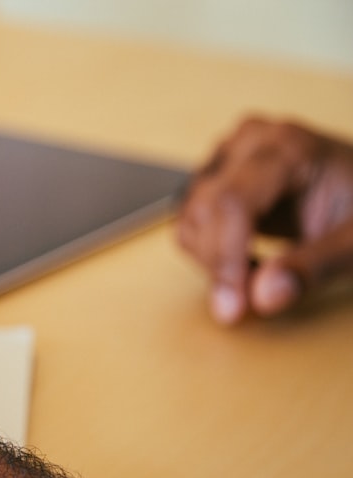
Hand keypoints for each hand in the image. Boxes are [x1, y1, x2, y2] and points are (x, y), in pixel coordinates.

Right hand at [178, 116, 352, 323]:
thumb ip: (313, 267)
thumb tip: (262, 297)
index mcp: (288, 148)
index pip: (232, 203)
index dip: (226, 259)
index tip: (233, 307)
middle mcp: (249, 143)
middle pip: (204, 211)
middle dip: (220, 265)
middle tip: (250, 302)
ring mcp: (228, 156)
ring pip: (190, 219)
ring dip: (213, 260)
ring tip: (260, 271)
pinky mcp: (215, 175)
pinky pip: (190, 220)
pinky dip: (209, 252)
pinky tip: (246, 258)